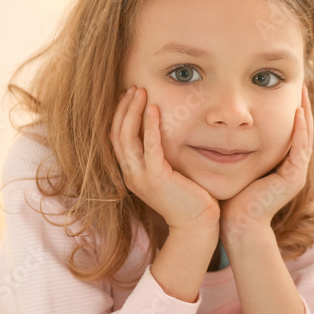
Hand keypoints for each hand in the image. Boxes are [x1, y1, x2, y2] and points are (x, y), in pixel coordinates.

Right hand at [110, 86, 219, 233]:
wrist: (196, 224)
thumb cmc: (188, 199)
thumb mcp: (169, 174)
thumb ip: (160, 157)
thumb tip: (164, 135)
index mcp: (132, 173)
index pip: (116, 139)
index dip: (120, 116)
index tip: (128, 97)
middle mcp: (131, 175)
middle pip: (116, 135)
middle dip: (123, 109)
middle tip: (133, 88)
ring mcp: (141, 177)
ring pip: (126, 138)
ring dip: (132, 112)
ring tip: (140, 92)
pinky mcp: (156, 178)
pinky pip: (149, 147)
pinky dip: (149, 126)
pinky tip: (154, 109)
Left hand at [220, 84, 313, 239]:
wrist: (236, 222)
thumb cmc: (231, 196)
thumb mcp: (237, 164)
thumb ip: (238, 147)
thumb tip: (223, 125)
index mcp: (283, 164)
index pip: (291, 131)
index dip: (292, 111)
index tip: (287, 90)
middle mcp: (294, 168)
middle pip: (303, 130)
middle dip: (302, 107)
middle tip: (301, 84)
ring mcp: (297, 173)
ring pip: (305, 136)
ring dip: (304, 113)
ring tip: (303, 92)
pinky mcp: (294, 178)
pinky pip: (300, 148)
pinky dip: (299, 130)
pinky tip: (297, 113)